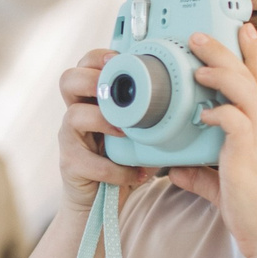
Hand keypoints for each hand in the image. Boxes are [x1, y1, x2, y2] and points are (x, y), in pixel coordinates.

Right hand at [58, 49, 147, 213]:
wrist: (100, 200)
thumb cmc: (121, 159)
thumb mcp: (137, 131)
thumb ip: (150, 112)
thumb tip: (188, 99)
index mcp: (92, 98)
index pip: (86, 64)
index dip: (99, 57)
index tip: (120, 60)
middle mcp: (76, 112)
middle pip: (68, 80)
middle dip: (91, 79)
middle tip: (114, 92)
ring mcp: (70, 138)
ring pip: (74, 115)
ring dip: (104, 120)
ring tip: (126, 132)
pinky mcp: (71, 164)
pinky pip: (89, 161)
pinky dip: (115, 169)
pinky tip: (135, 173)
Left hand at [172, 25, 256, 257]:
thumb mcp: (225, 188)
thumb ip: (200, 176)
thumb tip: (176, 169)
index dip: (255, 55)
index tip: (244, 31)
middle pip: (250, 76)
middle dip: (227, 50)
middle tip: (201, 34)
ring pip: (243, 88)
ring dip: (218, 70)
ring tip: (196, 62)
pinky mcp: (249, 154)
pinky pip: (234, 119)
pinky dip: (216, 111)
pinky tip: (201, 114)